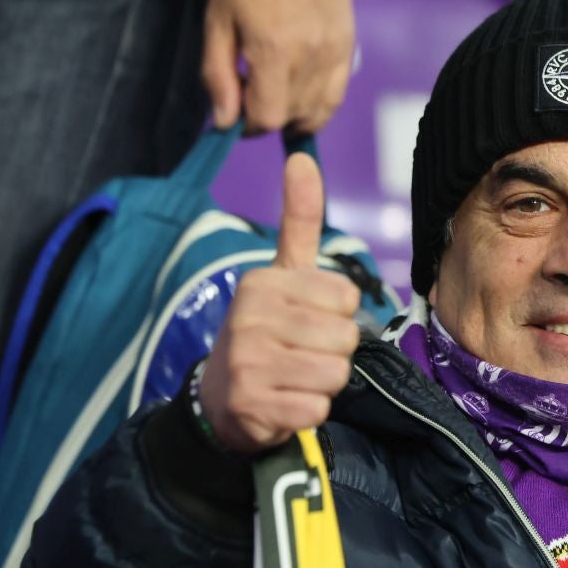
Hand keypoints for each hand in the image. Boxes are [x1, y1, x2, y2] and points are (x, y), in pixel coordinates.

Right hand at [200, 153, 361, 454]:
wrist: (221, 399)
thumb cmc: (265, 331)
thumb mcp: (281, 274)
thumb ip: (298, 220)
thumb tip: (303, 157)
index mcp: (262, 282)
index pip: (346, 298)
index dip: (338, 315)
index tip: (308, 320)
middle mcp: (250, 318)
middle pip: (344, 338)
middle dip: (333, 352)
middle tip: (301, 354)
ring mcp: (248, 363)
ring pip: (335, 374)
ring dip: (325, 383)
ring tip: (294, 377)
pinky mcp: (253, 406)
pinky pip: (317, 408)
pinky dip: (310, 411)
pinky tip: (285, 403)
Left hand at [203, 0, 354, 135]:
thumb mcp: (217, 19)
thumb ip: (217, 74)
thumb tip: (223, 122)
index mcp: (273, 52)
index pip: (266, 117)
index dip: (246, 123)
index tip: (234, 110)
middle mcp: (309, 59)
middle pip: (290, 118)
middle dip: (265, 116)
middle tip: (249, 93)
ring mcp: (333, 56)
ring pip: (316, 114)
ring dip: (291, 114)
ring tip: (274, 94)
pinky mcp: (347, 50)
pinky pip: (335, 98)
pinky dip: (316, 106)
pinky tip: (299, 93)